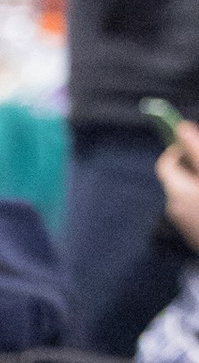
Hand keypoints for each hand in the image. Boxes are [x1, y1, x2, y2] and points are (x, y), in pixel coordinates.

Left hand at [158, 121, 198, 251]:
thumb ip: (197, 152)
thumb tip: (181, 128)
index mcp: (178, 193)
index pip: (166, 163)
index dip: (180, 148)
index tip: (197, 142)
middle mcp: (176, 209)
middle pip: (179, 178)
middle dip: (195, 166)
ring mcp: (185, 224)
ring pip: (189, 192)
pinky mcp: (195, 234)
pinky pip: (195, 207)